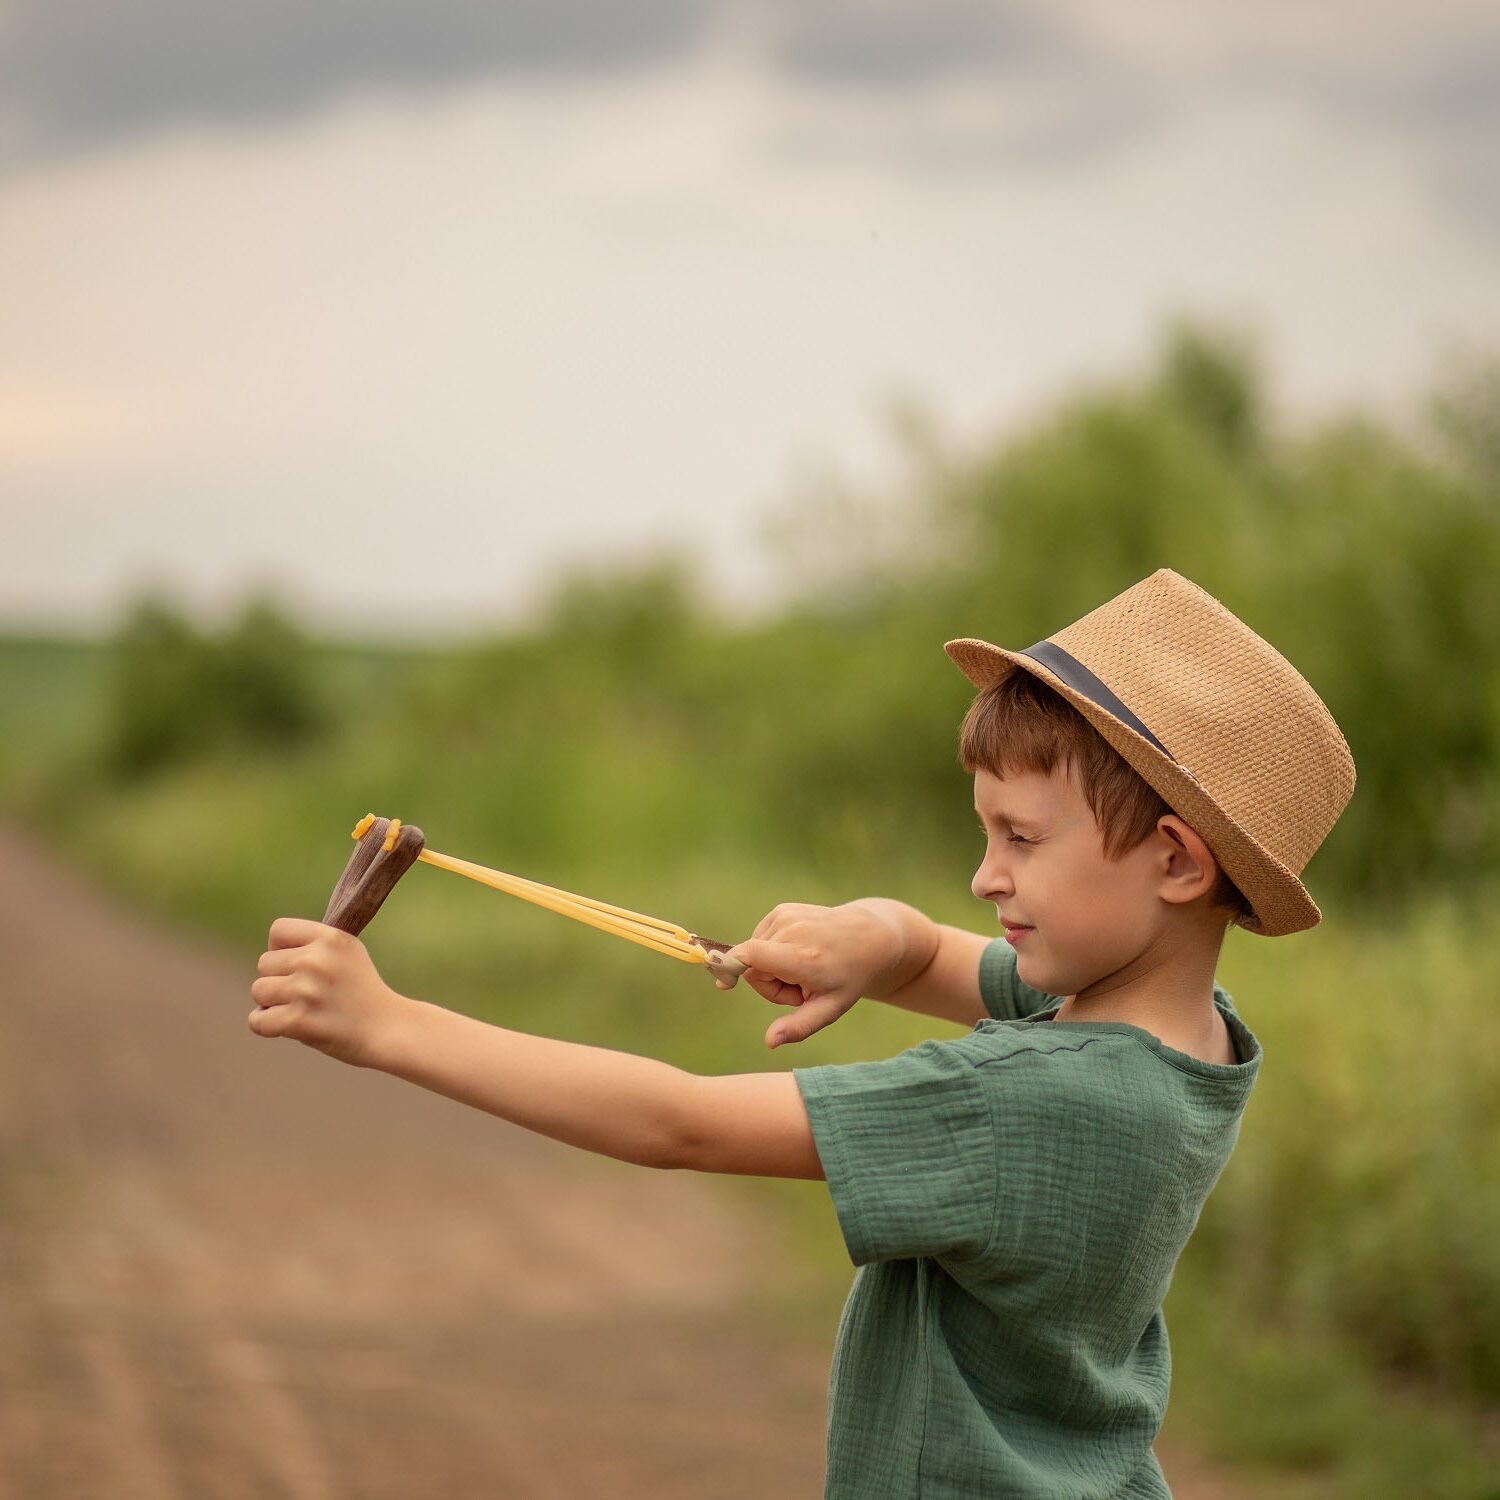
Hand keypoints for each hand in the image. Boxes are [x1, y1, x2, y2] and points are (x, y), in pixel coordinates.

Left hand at [249, 917, 408, 1065]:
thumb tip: (271, 949)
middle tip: (305, 994)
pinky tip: (288, 1027)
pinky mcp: (299, 1020)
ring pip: (259, 990)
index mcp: (330, 938)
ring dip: (272, 1003)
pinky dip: (267, 1026)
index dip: (280, 949)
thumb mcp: (348, 954)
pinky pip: (257, 1021)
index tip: (297, 965)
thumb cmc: (363, 993)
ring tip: (300, 1009)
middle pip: (264, 963)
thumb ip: (314, 945)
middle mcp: (317, 959)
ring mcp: (307, 990)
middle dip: (278, 979)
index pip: (278, 930)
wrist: (388, 1029)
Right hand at [726, 901, 907, 1049]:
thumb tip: (770, 1042)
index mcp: (802, 957)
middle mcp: (792, 931)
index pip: (751, 956)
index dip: (729, 968)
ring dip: (772, 968)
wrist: (870, 937)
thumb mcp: (831, 1009)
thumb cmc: (849, 978)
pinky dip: (774, 951)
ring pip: (754, 953)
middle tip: (801, 990)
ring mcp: (787, 915)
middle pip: (752, 966)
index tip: (720, 983)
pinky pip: (761, 939)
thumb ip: (799, 1027)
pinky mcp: (783, 909)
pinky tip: (799, 953)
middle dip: (768, 984)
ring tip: (804, 969)